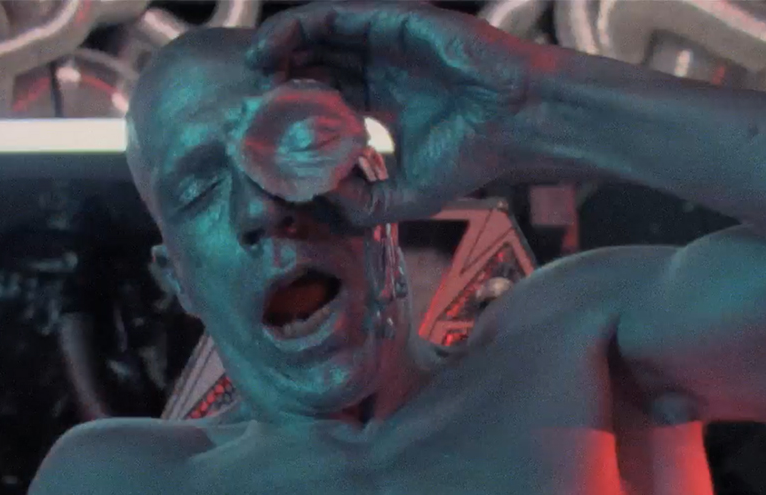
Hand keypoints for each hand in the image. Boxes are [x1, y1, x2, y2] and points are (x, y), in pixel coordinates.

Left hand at [246, 1, 539, 224]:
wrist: (517, 119)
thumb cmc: (474, 155)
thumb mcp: (406, 196)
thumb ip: (361, 205)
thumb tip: (313, 200)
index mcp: (382, 108)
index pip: (324, 109)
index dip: (292, 121)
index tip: (263, 140)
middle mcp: (379, 73)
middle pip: (313, 73)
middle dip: (279, 88)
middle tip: (248, 108)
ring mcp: (382, 44)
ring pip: (314, 42)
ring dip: (277, 55)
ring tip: (250, 77)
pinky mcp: (387, 20)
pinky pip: (327, 18)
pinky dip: (292, 30)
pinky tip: (268, 54)